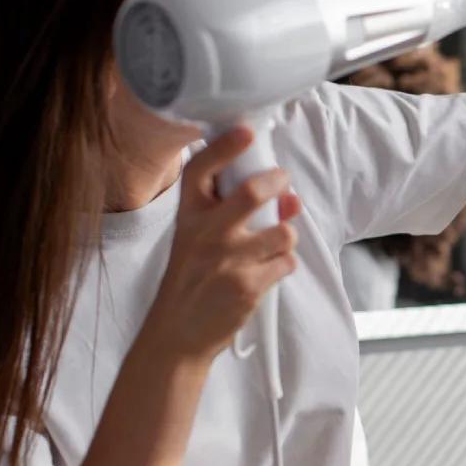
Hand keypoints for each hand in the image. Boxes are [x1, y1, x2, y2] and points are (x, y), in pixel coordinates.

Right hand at [143, 127, 301, 362]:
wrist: (178, 333)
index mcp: (188, 217)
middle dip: (276, 182)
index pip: (201, 170)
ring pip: (282, 232)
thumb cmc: (192, 281)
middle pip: (251, 193)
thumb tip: (287, 197)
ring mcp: (228, 260)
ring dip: (287, 236)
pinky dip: (284, 266)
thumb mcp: (196, 240)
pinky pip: (286, 263)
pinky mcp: (247, 286)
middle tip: (284, 181)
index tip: (245, 132)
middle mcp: (206, 234)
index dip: (225, 147)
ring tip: (274, 246)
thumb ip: (234, 215)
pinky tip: (267, 273)